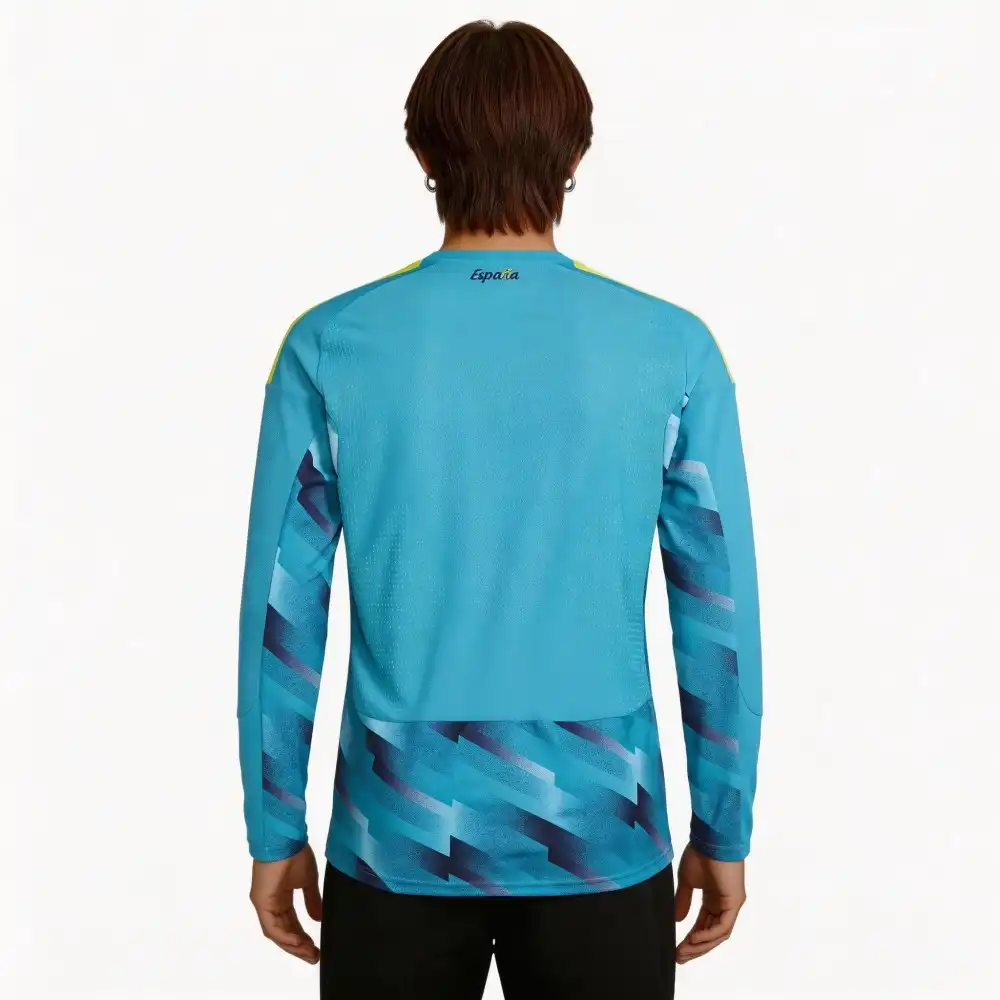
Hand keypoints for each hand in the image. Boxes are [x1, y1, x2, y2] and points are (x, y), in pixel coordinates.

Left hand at [249, 844, 322, 963]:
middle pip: (284, 932)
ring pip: (277, 933)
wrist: (285, 839)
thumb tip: (318, 919)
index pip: (291, 923)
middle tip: (314, 956)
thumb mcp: (307, 880)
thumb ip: (311, 900)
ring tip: (310, 953)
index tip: (316, 947)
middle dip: (299, 946)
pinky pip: (272, 926)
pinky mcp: (261, 902)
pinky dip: (285, 937)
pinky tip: (298, 943)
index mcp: (280, 897)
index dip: (302, 937)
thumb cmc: (295, 854)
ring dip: (293, 945)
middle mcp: (270, 904)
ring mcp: (264, 904)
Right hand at [674, 844, 746, 963]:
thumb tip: (677, 920)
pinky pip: (723, 926)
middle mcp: (724, 905)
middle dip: (695, 948)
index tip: (677, 949)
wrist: (710, 839)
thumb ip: (684, 901)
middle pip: (711, 934)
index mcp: (714, 900)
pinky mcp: (735, 902)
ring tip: (683, 952)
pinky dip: (709, 935)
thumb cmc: (700, 855)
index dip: (691, 939)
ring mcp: (731, 905)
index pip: (704, 926)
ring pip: (718, 934)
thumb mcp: (687, 881)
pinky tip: (694, 939)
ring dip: (700, 945)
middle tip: (679, 957)